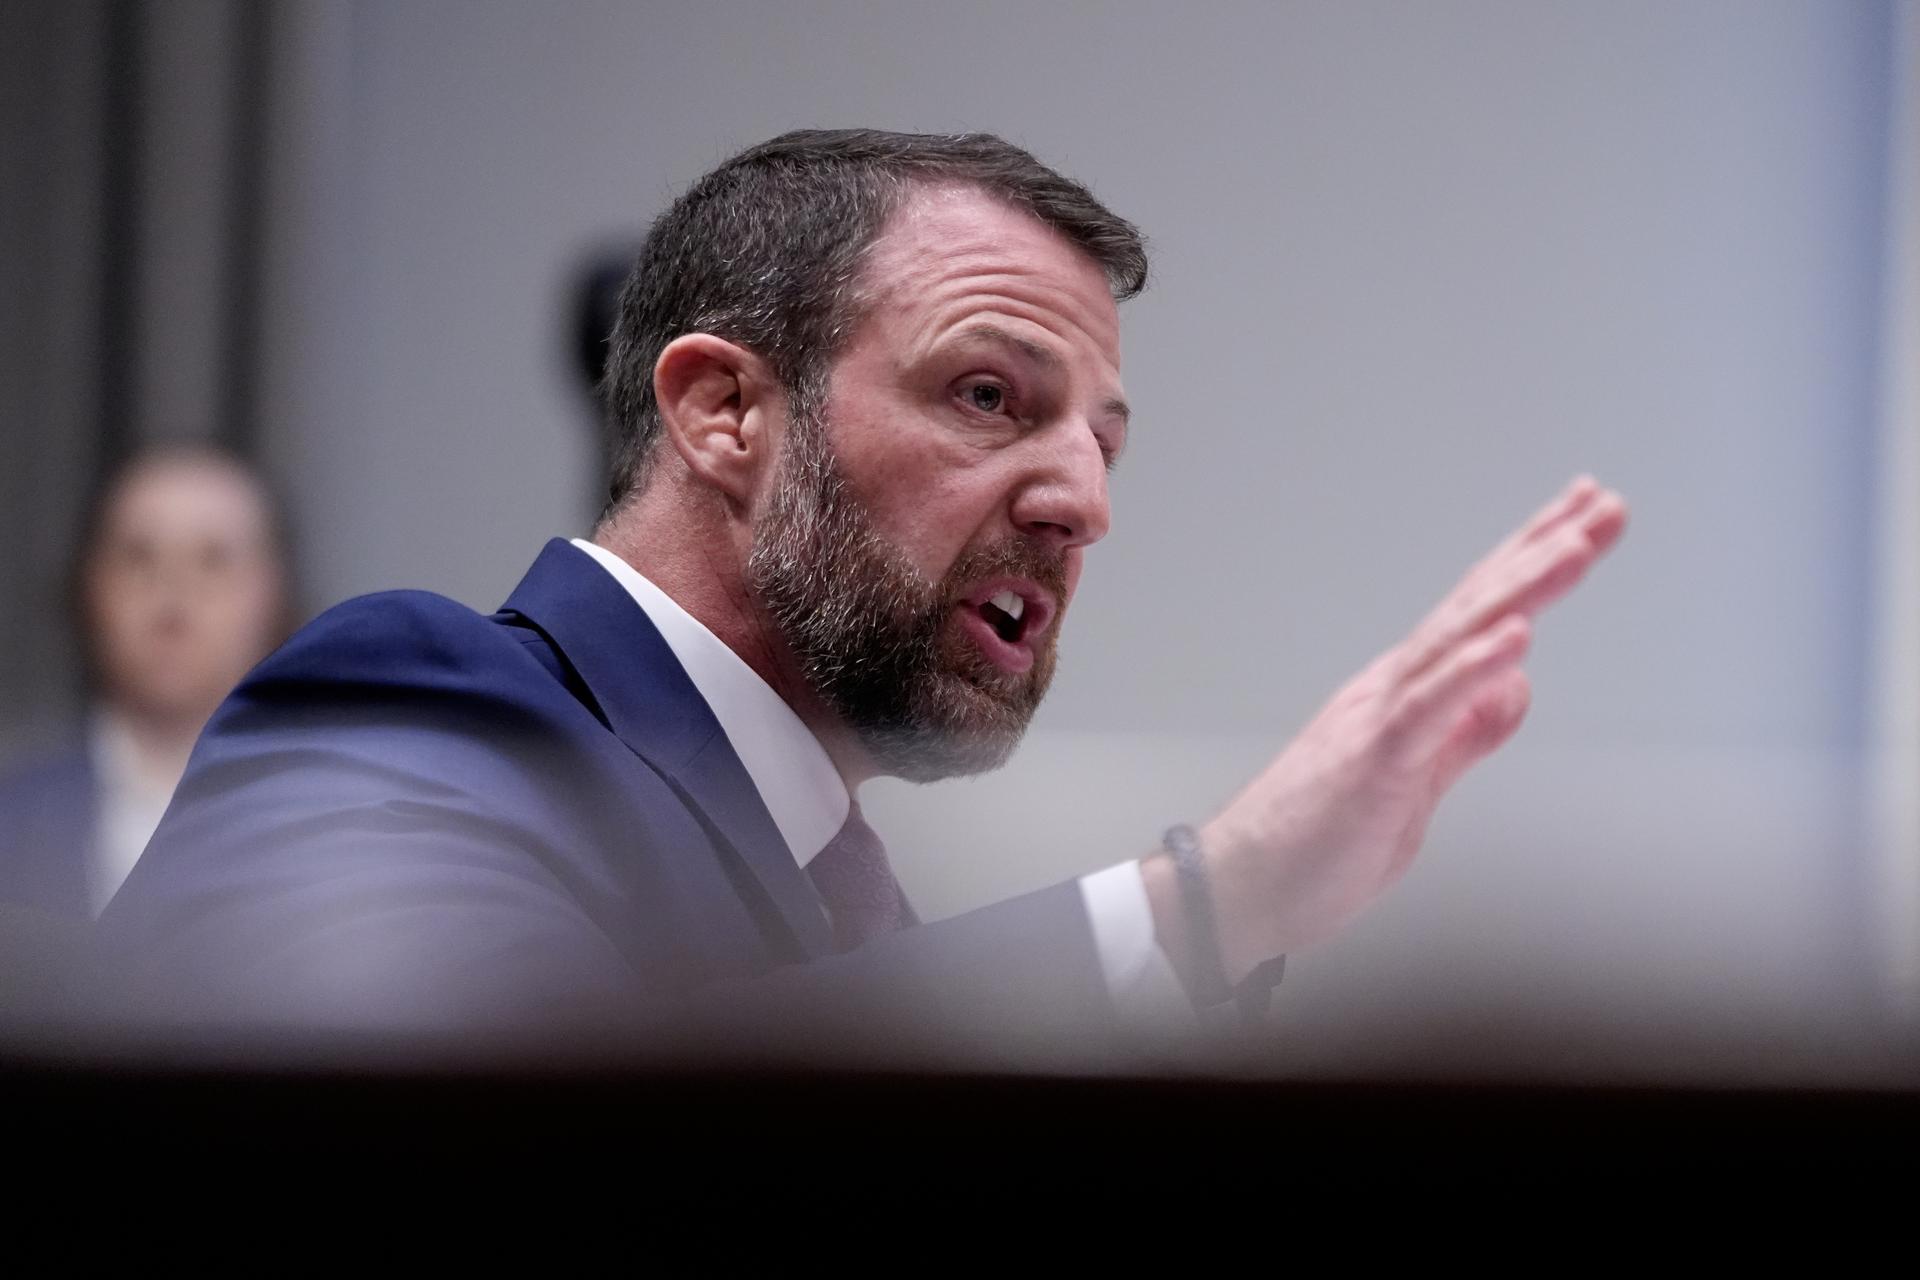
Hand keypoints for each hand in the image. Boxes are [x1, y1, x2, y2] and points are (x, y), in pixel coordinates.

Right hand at [1155, 476, 1628, 986]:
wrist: (1239, 890)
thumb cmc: (1313, 845)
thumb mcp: (1418, 788)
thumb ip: (1466, 734)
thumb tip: (1516, 686)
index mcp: (1407, 693)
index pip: (1480, 614)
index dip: (1531, 562)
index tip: (1582, 518)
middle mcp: (1392, 688)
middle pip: (1478, 606)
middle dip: (1544, 551)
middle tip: (1604, 503)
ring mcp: (1380, 718)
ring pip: (1458, 639)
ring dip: (1521, 590)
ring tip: (1576, 546)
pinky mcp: (1373, 762)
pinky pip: (1427, 708)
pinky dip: (1471, 669)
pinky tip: (1515, 639)